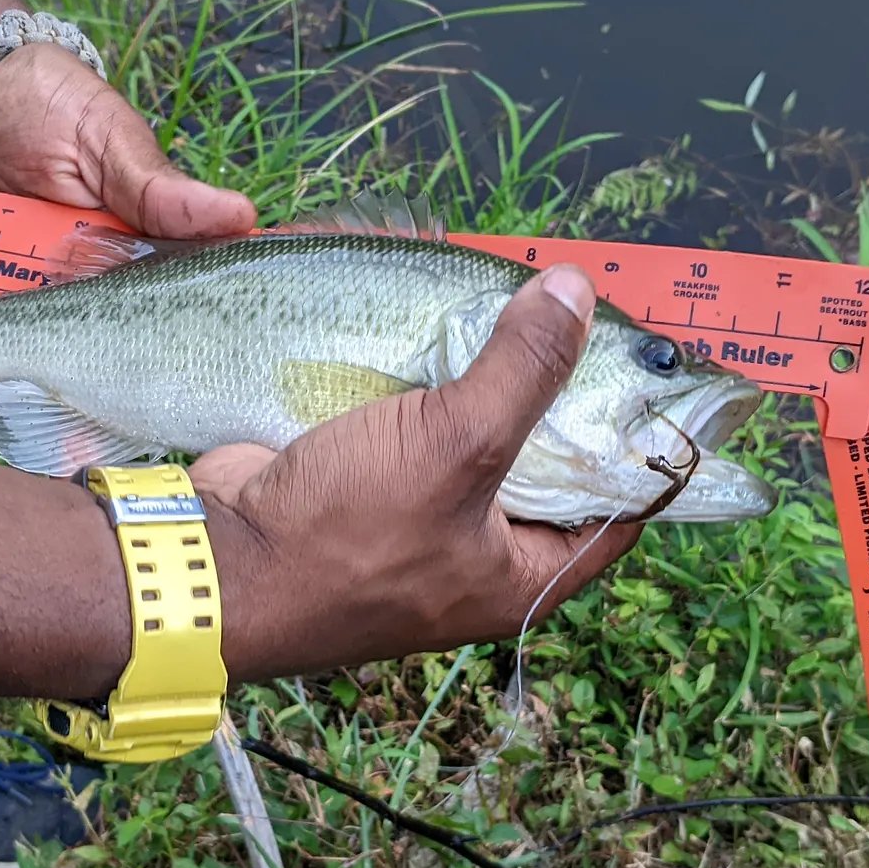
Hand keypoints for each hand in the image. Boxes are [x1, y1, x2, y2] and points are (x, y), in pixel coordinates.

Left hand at [0, 43, 254, 442]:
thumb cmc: (62, 110)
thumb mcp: (114, 144)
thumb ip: (160, 192)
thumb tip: (240, 216)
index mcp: (112, 297)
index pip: (115, 369)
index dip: (103, 415)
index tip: (87, 456)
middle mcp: (52, 318)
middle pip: (35, 393)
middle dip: (7, 432)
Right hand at [194, 265, 641, 678]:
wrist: (217, 561)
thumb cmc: (349, 533)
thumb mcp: (456, 445)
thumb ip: (524, 368)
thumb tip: (577, 291)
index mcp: (524, 576)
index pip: (619, 509)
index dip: (643, 441)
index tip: (651, 369)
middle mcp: (480, 555)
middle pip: (548, 462)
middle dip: (555, 390)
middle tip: (573, 312)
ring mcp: (421, 522)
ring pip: (477, 436)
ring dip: (485, 376)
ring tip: (508, 303)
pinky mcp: (370, 487)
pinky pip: (417, 427)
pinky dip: (426, 381)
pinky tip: (434, 325)